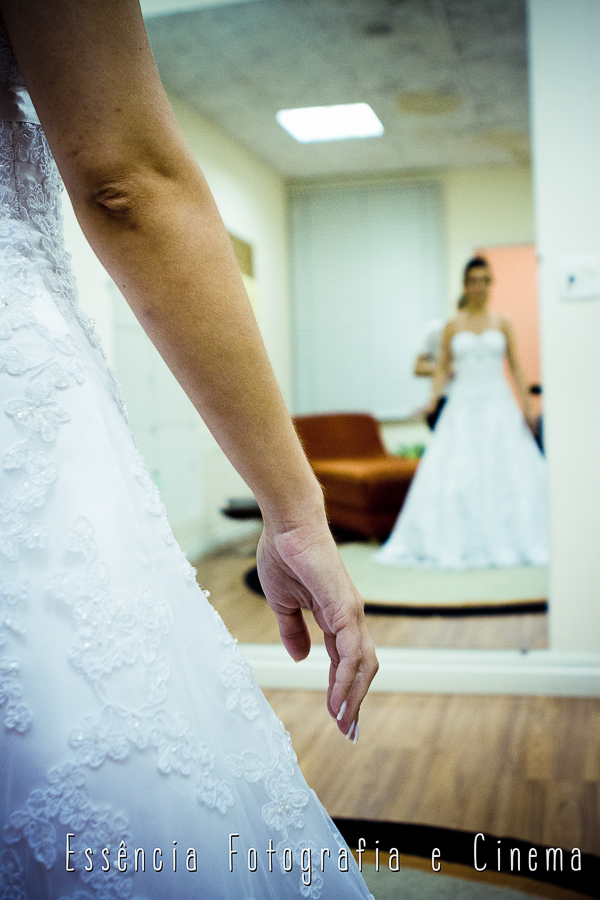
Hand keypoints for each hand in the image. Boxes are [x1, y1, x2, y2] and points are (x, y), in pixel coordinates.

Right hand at [257, 511, 378, 741]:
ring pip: (362, 664)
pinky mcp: (344, 607)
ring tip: (342, 722)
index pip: (346, 661)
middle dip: (354, 701)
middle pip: (362, 668)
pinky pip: (351, 651)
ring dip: (353, 696)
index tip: (336, 718)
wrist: (288, 525)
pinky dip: (346, 678)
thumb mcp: (284, 603)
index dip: (343, 689)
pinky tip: (337, 698)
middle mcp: (349, 617)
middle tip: (347, 732)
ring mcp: (350, 612)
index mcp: (335, 617)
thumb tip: (300, 659)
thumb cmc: (284, 555)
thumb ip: (293, 630)